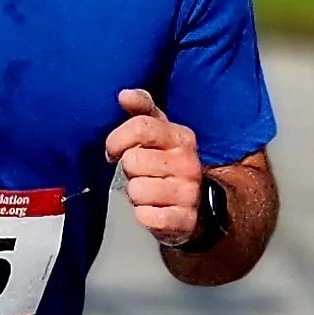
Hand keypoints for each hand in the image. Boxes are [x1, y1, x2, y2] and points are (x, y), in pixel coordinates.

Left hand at [106, 87, 202, 246]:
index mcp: (181, 138)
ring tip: (149, 193)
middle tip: (141, 175)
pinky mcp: (185, 220)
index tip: (113, 151)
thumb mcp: (160, 132)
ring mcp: (189, 193)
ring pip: (136, 191)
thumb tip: (124, 94)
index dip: (117, 140)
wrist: (199, 203)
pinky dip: (144, 216)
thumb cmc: (169, 163)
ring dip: (136, 195)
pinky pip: (147, 217)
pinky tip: (153, 210)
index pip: (140, 128)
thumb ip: (142, 109)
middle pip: (133, 161)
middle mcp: (188, 163)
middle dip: (129, 171)